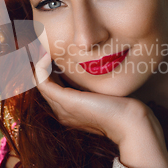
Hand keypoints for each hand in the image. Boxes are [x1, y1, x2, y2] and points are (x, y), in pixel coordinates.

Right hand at [33, 52, 167, 167]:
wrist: (129, 122)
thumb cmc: (123, 107)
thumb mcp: (103, 92)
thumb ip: (93, 84)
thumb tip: (91, 67)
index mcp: (69, 111)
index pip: (52, 88)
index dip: (49, 70)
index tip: (51, 52)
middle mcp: (62, 111)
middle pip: (43, 84)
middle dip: (40, 65)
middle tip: (41, 46)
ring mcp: (61, 108)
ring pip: (39, 82)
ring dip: (37, 64)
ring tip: (40, 47)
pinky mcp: (65, 101)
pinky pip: (42, 81)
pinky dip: (40, 67)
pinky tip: (45, 54)